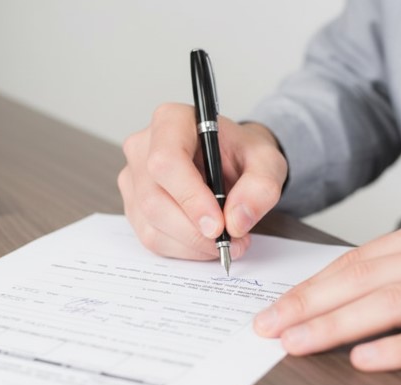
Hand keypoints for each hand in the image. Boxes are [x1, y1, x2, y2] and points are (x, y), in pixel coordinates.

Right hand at [119, 103, 286, 260]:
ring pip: (152, 224)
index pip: (167, 161)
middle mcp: (143, 146)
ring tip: (225, 241)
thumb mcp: (267, 162)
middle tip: (232, 241)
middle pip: (155, 199)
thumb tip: (237, 221)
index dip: (190, 198)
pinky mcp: (133, 206)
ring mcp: (133, 178)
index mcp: (171, 120)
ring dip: (192, 244)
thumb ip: (261, 187)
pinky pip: (152, 238)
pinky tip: (205, 240)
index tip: (218, 225)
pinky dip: (184, 248)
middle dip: (195, 230)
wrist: (231, 163)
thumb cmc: (243, 155)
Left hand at [254, 213, 400, 370]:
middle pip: (362, 279)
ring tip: (297, 342)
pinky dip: (400, 348)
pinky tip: (366, 359)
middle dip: (307, 305)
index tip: (278, 305)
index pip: (358, 260)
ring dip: (336, 324)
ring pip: (389, 303)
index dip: (312, 285)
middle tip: (268, 327)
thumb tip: (365, 284)